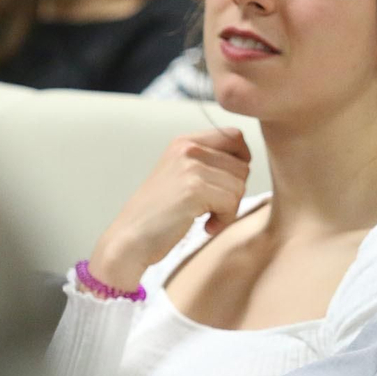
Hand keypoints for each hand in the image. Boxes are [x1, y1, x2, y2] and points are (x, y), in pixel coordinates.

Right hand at [85, 128, 251, 291]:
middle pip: (242, 166)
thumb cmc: (160, 214)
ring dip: (229, 208)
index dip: (241, 161)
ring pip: (240, 185)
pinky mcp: (194, 189)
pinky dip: (224, 220)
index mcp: (184, 142)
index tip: (227, 184)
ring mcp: (190, 167)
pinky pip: (232, 203)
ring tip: (206, 217)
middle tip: (212, 209)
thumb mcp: (181, 175)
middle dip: (234, 192)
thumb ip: (208, 162)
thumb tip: (247, 162)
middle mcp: (187, 148)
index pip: (235, 136)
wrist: (129, 239)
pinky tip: (205, 226)